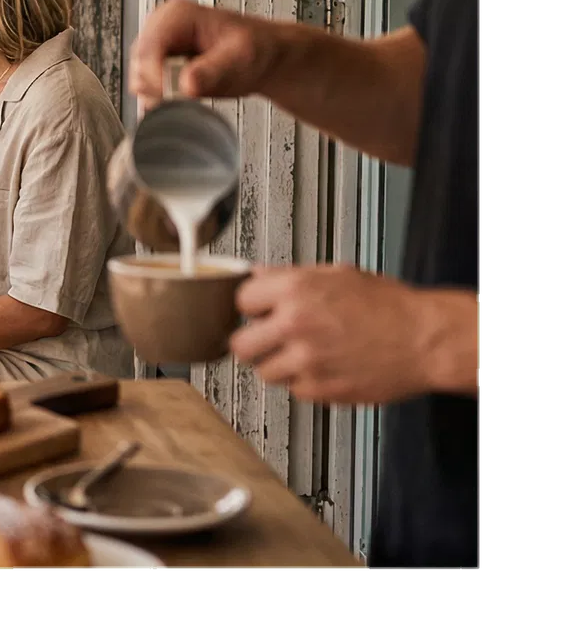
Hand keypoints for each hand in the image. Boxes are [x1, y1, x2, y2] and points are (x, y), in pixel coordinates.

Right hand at [129, 0, 287, 106]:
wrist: (264, 58)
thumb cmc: (256, 49)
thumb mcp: (242, 57)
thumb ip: (215, 70)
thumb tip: (186, 84)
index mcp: (176, 15)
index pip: (148, 48)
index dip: (157, 76)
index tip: (180, 94)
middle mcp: (160, 28)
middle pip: (139, 65)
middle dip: (163, 87)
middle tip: (195, 92)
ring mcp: (157, 48)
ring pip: (139, 80)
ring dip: (164, 94)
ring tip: (197, 91)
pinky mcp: (157, 67)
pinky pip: (147, 90)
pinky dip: (165, 99)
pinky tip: (189, 94)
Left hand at [229, 265, 480, 403]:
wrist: (425, 340)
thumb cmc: (390, 306)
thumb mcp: (337, 274)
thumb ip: (290, 276)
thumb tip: (258, 275)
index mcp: (295, 291)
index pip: (241, 301)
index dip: (253, 306)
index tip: (259, 310)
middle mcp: (294, 325)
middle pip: (240, 345)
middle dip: (253, 341)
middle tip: (267, 339)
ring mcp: (306, 361)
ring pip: (264, 372)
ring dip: (279, 365)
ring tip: (303, 354)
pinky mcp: (321, 390)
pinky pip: (294, 390)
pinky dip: (304, 383)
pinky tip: (324, 368)